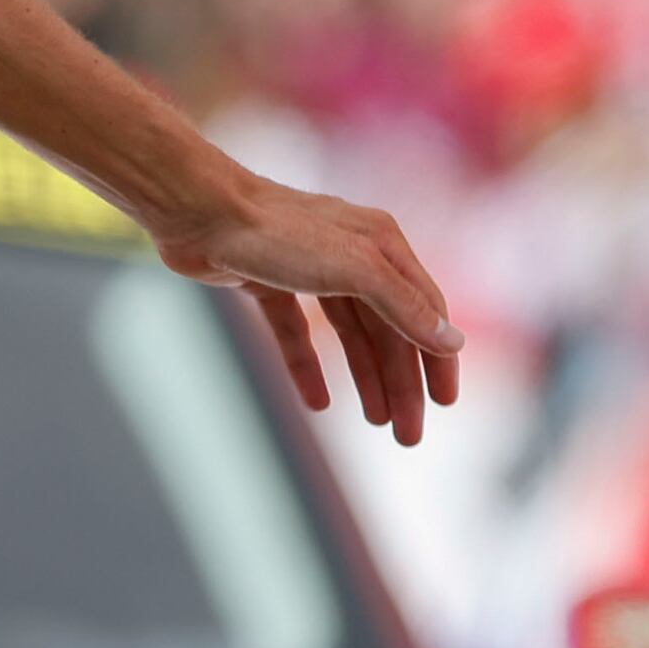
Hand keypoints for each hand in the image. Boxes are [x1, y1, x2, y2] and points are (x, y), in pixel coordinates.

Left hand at [158, 178, 462, 444]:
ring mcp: (308, 268)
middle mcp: (351, 254)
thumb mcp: (353, 269)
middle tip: (407, 436)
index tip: (444, 403)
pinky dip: (306, 365)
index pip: (423, 309)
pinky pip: (296, 332)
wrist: (196, 211)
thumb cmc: (277, 232)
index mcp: (382, 244)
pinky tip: (317, 402)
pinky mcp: (266, 281)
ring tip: (376, 422)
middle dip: (400, 382)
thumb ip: (403, 305)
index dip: (436, 358)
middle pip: (386, 329)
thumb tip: (452, 341)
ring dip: (365, 378)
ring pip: (347, 334)